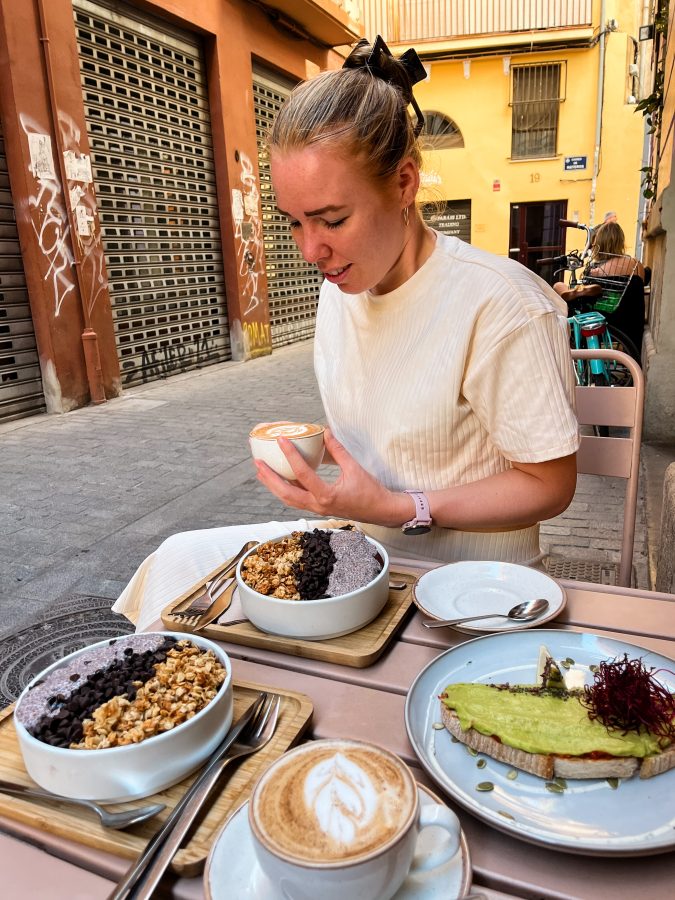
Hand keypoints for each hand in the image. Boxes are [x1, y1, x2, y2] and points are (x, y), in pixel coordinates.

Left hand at [254, 428, 412, 525]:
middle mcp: (318, 505)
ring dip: (273, 485)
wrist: (379, 510)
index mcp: (327, 495)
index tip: (281, 440)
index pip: (303, 474)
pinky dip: (284, 489)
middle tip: (258, 462)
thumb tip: (325, 432)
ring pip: (288, 499)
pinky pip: (295, 499)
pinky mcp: (317, 508)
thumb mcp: (354, 468)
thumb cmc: (370, 491)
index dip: (291, 455)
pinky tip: (278, 478)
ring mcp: (316, 509)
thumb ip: (338, 450)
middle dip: (269, 478)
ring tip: (262, 470)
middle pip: (286, 493)